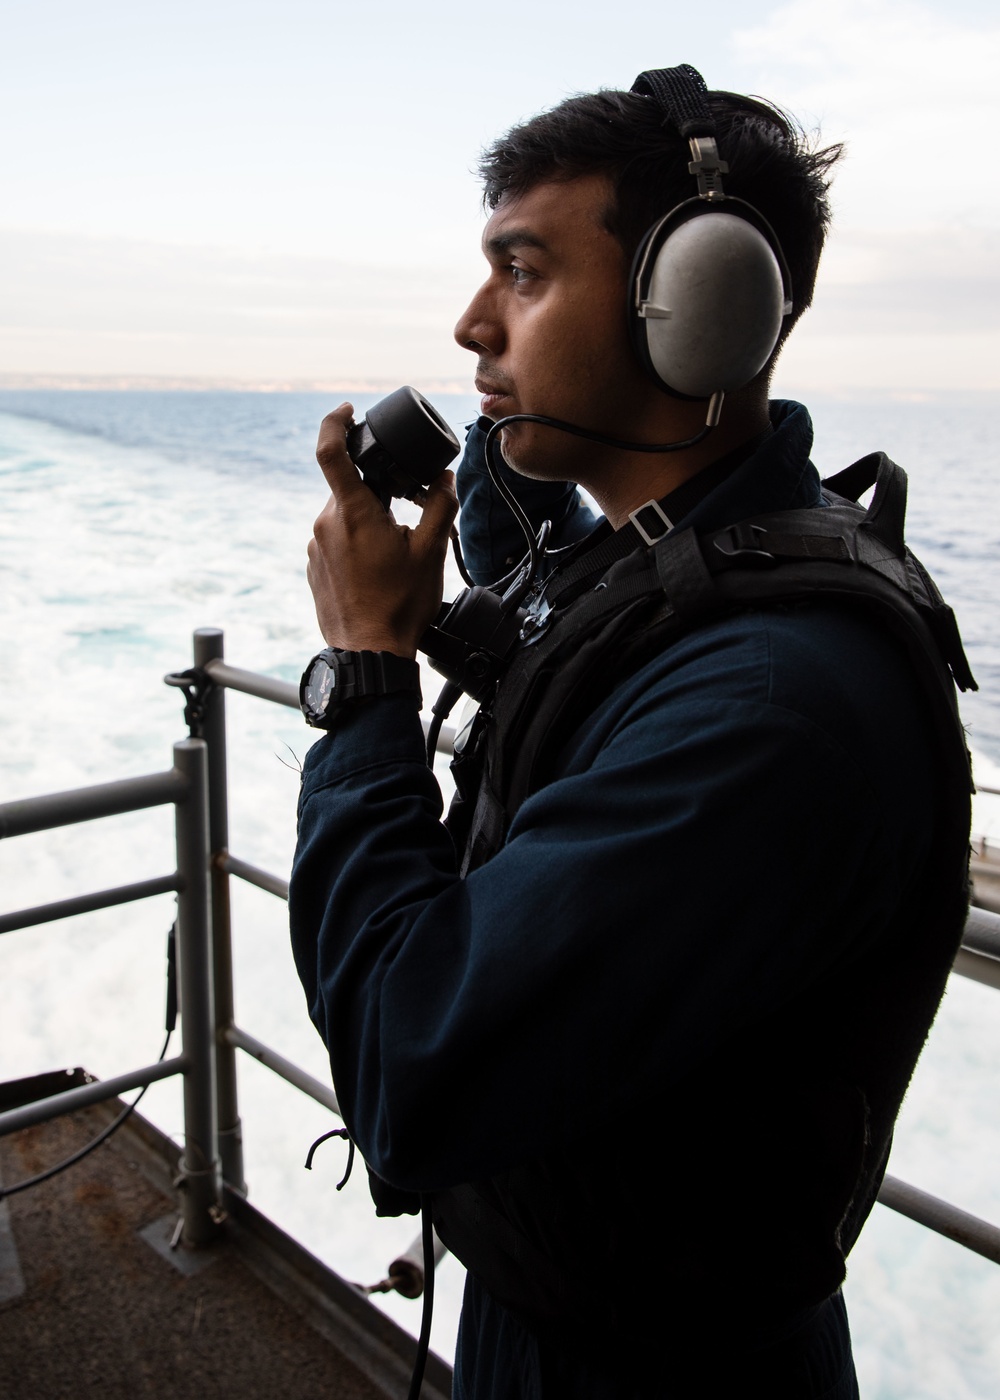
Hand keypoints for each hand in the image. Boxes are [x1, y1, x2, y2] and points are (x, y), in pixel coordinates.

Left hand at [307, 403, 457, 657]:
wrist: (369, 654)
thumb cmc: (399, 605)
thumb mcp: (430, 551)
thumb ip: (439, 506)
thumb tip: (443, 479)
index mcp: (353, 513)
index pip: (331, 451)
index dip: (336, 422)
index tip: (348, 411)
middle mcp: (326, 525)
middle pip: (350, 489)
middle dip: (378, 493)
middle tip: (407, 513)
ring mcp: (315, 548)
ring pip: (344, 517)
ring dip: (369, 523)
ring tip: (395, 555)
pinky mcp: (314, 568)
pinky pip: (336, 542)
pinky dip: (356, 545)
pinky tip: (377, 573)